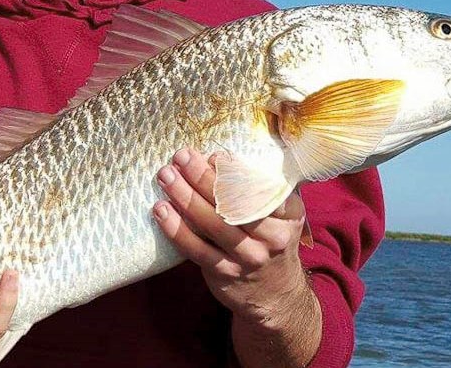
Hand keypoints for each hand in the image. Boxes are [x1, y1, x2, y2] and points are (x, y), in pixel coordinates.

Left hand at [152, 148, 320, 366]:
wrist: (275, 295)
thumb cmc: (269, 240)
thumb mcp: (279, 215)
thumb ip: (256, 188)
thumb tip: (212, 158)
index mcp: (289, 214)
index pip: (261, 187)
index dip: (235, 171)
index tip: (212, 155)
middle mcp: (273, 236)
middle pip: (233, 202)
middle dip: (202, 176)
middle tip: (181, 156)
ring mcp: (249, 257)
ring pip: (212, 224)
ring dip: (185, 196)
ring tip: (166, 177)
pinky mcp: (226, 274)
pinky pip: (196, 249)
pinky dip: (175, 229)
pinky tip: (161, 211)